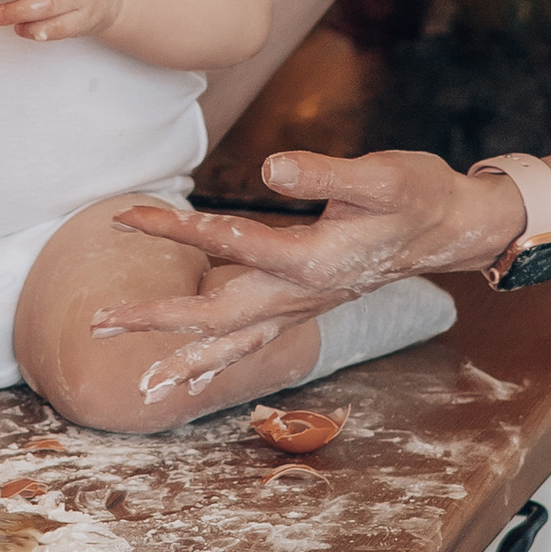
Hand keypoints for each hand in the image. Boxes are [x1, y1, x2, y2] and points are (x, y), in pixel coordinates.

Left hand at [92, 150, 524, 395]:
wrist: (453, 227)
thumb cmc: (418, 193)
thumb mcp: (380, 175)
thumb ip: (326, 173)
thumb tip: (272, 164)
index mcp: (311, 260)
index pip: (228, 242)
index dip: (175, 227)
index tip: (124, 215)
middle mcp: (300, 294)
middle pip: (215, 316)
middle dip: (155, 319)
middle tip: (97, 324)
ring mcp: (301, 305)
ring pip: (234, 343)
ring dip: (185, 361)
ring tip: (142, 387)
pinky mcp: (303, 302)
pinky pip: (252, 342)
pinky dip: (219, 361)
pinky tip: (193, 376)